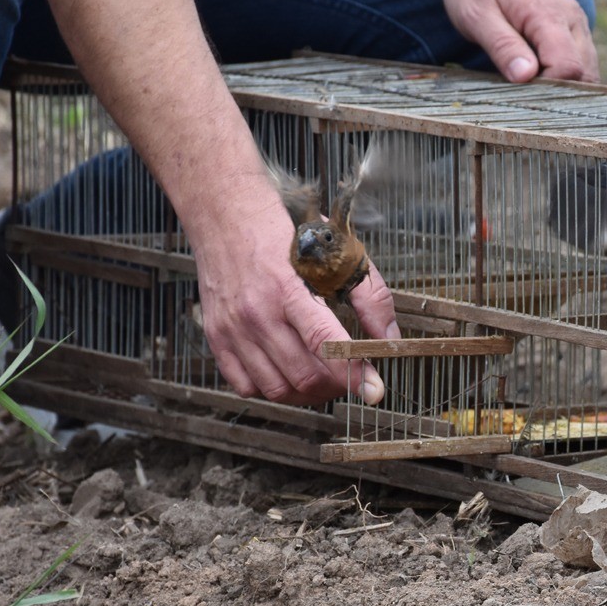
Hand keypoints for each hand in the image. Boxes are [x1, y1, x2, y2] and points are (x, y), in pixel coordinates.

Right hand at [195, 207, 398, 405]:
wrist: (225, 212)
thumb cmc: (284, 230)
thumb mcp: (337, 250)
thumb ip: (370, 295)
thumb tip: (390, 336)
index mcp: (288, 287)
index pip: (325, 343)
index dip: (353, 374)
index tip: (373, 391)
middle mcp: (256, 312)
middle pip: (304, 375)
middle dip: (338, 385)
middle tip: (352, 377)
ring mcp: (232, 328)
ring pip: (277, 389)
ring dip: (309, 393)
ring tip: (326, 377)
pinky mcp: (217, 336)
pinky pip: (246, 385)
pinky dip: (273, 389)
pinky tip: (290, 372)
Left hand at [442, 0, 598, 82]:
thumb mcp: (477, 16)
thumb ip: (502, 46)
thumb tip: (525, 76)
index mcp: (548, 16)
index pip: (568, 66)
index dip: (548, 89)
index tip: (522, 95)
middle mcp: (571, 20)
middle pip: (585, 73)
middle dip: (560, 95)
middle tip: (528, 100)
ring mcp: (576, 26)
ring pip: (587, 72)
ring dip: (565, 89)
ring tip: (532, 92)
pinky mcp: (573, 32)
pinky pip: (581, 64)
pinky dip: (565, 80)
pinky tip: (539, 83)